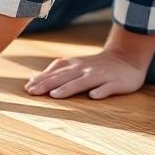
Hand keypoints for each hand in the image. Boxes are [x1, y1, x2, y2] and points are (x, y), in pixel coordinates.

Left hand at [24, 49, 145, 99]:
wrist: (127, 58)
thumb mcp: (75, 66)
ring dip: (69, 88)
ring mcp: (101, 75)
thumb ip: (57, 72)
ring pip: (83, 81)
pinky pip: (108, 87)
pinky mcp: (116, 82)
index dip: (41, 79)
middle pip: (64, 77)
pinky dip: (101, 91)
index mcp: (75, 66)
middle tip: (33, 92)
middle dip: (48, 84)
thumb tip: (32, 80)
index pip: (55, 72)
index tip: (27, 88)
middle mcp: (85, 69)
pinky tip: (94, 96)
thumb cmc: (96, 66)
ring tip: (56, 95)